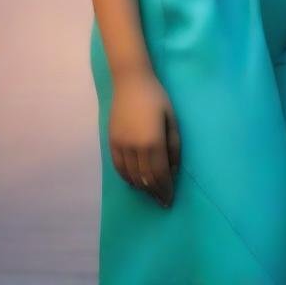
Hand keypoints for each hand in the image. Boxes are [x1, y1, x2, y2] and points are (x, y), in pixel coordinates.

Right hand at [109, 67, 180, 207]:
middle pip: (145, 178)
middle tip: (162, 202)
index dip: (165, 189)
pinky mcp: (111, 143)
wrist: (131, 83)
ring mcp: (120, 146)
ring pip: (131, 176)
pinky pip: (118, 168)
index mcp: (153, 141)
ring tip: (151, 194)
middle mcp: (135, 148)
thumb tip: (173, 170)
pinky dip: (127, 178)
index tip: (169, 200)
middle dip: (155, 192)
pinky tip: (134, 182)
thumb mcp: (172, 119)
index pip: (160, 173)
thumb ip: (174, 146)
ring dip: (142, 188)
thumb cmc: (157, 98)